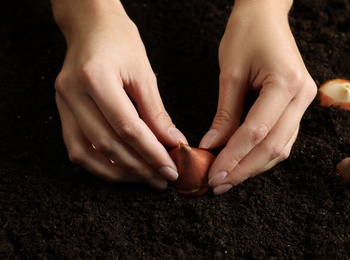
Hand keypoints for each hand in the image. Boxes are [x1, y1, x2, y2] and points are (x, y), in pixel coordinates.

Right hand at [52, 0, 186, 188]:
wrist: (90, 24)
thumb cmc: (120, 40)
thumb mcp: (144, 73)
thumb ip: (156, 112)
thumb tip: (173, 142)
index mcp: (96, 78)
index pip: (127, 128)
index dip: (151, 153)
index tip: (170, 168)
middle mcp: (73, 93)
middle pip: (108, 144)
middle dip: (139, 167)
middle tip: (162, 179)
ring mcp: (62, 103)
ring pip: (88, 152)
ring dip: (118, 171)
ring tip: (144, 178)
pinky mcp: (61, 110)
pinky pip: (77, 147)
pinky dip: (99, 164)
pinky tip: (121, 170)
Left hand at [199, 0, 316, 194]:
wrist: (266, 14)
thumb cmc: (245, 34)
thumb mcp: (230, 73)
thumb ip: (225, 114)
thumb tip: (211, 146)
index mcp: (287, 83)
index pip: (257, 132)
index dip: (233, 157)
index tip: (212, 174)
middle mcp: (303, 96)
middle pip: (273, 146)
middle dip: (244, 169)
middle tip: (218, 185)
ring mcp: (304, 101)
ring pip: (281, 147)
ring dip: (253, 166)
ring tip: (227, 179)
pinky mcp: (297, 104)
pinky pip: (282, 137)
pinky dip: (261, 153)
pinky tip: (243, 162)